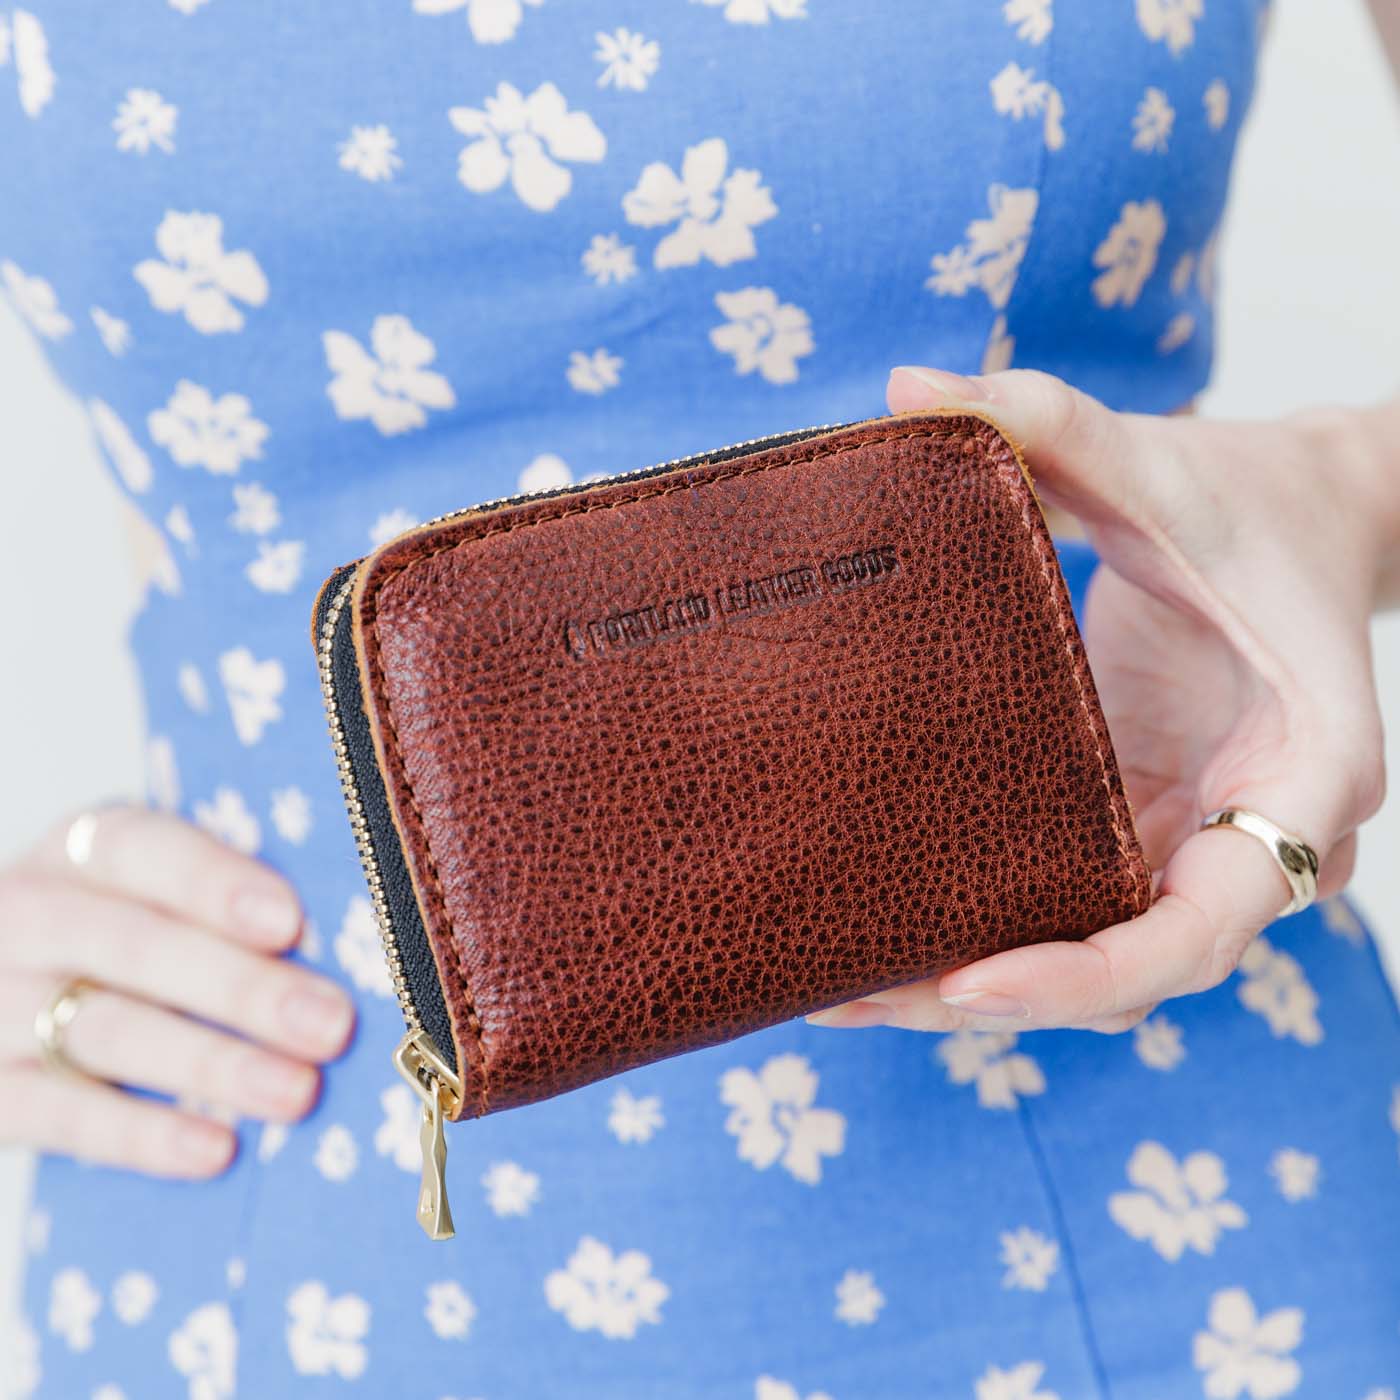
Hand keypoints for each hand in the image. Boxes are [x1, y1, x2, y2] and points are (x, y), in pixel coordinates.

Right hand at [0, 804, 354, 1176]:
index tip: (289, 921)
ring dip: (210, 1064)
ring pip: (104, 1031)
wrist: (8, 998)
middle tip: (330, 1024)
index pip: (138, 847)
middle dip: (240, 987)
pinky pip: (59, 1116)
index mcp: (79, 849)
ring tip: (297, 1092)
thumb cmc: (128, 935)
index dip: (213, 883)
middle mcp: (25, 915)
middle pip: (132, 945)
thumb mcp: (158, 895)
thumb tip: (346, 937)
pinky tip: (217, 1148)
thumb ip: (226, 904)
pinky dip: (141, 1135)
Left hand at [808, 366, 1392, 1034]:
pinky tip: (887, 917)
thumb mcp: (1159, 461)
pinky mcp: (1149, 823)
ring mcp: (1198, 839)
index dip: (1090, 971)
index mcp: (1299, 771)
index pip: (1204, 925)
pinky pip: (1076, 903)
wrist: (1305, 514)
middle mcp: (1256, 835)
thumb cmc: (1250, 498)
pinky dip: (993, 922)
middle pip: (1129, 971)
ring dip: (977, 980)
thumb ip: (1051, 420)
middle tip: (847, 995)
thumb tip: (905, 385)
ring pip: (1097, 957)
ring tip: (837, 983)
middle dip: (993, 997)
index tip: (969, 979)